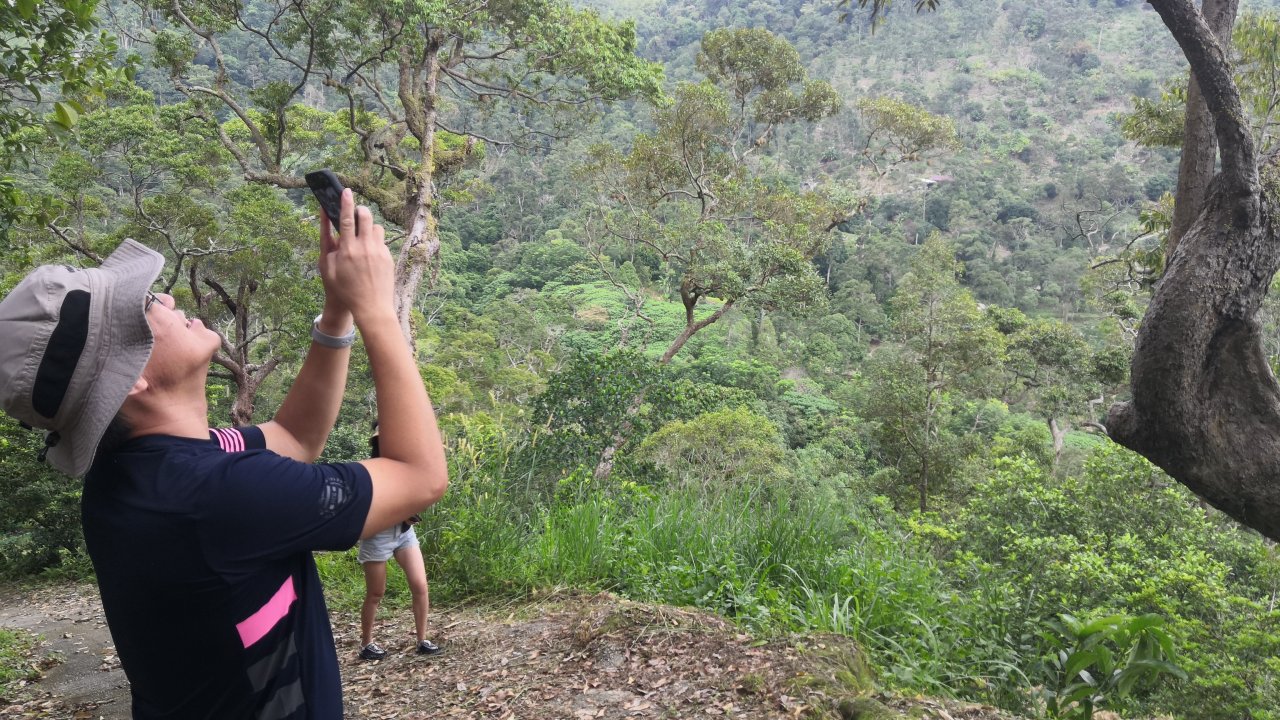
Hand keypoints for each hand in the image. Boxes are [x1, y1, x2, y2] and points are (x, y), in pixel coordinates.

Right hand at [319, 189, 392, 327]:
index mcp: (347, 250)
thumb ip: (329, 248)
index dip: (345, 203)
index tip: (346, 191)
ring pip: (376, 227)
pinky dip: (375, 242)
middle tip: (356, 211)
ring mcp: (379, 252)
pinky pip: (382, 241)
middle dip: (360, 209)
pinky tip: (370, 253)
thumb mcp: (328, 271)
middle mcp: (365, 248)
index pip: (346, 220)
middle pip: (365, 217)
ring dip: (369, 227)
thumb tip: (332, 230)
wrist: (372, 307)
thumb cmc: (345, 291)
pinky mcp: (388, 258)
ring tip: (363, 236)